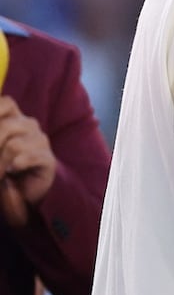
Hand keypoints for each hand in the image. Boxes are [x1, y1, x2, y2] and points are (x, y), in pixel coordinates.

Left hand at [0, 96, 56, 226]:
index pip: (7, 103)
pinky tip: (12, 171)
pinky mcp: (47, 159)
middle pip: (5, 126)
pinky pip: (27, 158)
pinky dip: (15, 166)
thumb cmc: (4, 167)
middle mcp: (29, 126)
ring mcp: (40, 142)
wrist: (27, 190)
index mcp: (15, 119)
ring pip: (13, 145)